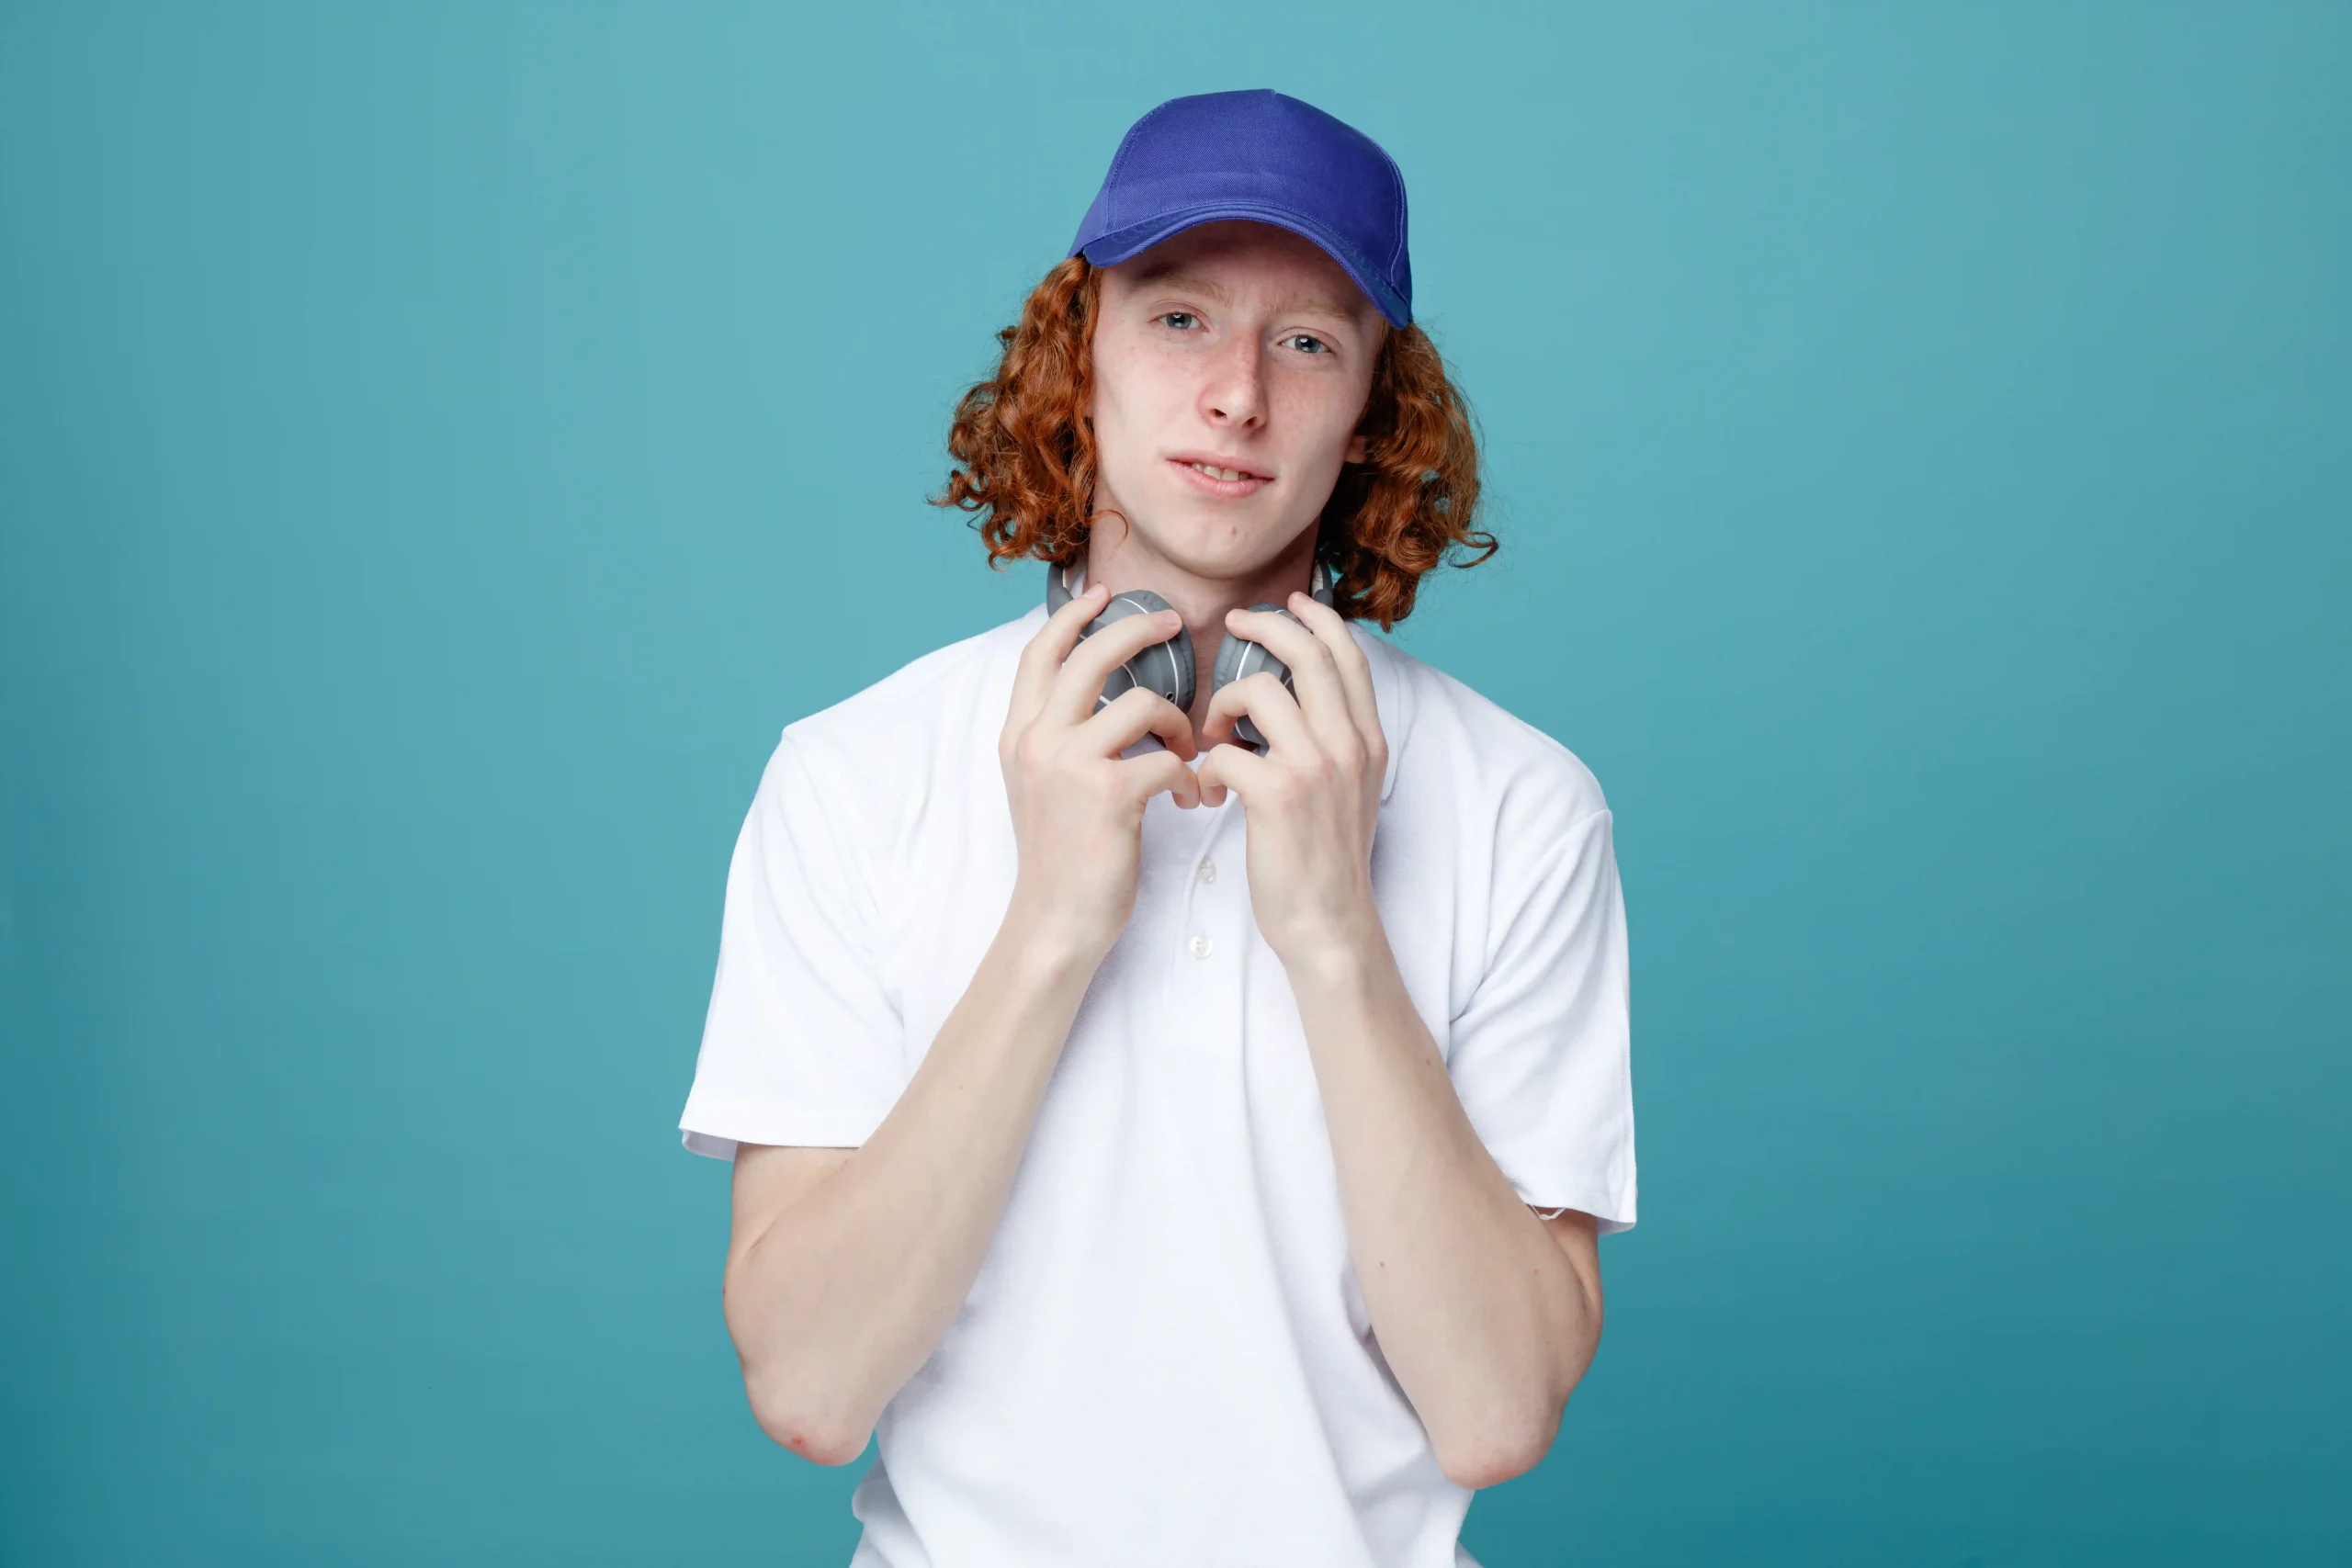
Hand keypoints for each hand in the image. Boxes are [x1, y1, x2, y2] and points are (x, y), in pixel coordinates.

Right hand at [1001, 582, 1200, 961]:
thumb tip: (1101, 696)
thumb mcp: (1042, 786)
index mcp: (1019, 734)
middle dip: (1137, 629)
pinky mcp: (1106, 795)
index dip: (1073, 616)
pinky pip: (1166, 757)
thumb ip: (1061, 737)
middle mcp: (1037, 740)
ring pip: (1139, 703)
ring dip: (1177, 722)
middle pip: (1090, 655)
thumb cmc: (1064, 858)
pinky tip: (1186, 798)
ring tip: (1190, 753)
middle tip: (1175, 623)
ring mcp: (1068, 765)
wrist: (1056, 921)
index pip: (1040, 652)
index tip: (1105, 594)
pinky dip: (1187, 774)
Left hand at [1195, 593, 1387, 967]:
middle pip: (1308, 652)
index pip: (1349, 654)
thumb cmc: (1326, 862)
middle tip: (1233, 624)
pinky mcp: (1278, 795)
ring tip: (1212, 737)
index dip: (1317, 619)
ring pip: (1261, 689)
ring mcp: (1316, 767)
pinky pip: (1226, 750)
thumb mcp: (1349, 791)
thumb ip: (1333, 743)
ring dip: (1223, 704)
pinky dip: (1205, 766)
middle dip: (1266, 625)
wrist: (1329, 925)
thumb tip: (1297, 702)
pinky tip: (1206, 794)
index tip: (1289, 603)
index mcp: (1368, 740)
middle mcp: (1349, 745)